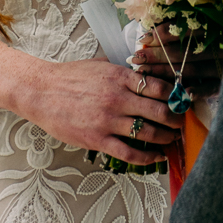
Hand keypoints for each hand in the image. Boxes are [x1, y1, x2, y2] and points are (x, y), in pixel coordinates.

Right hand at [14, 58, 183, 165]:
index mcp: (120, 77)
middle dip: (175, 119)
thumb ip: (124, 73)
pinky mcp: (98, 139)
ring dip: (166, 138)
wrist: (41, 92)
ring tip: (172, 139)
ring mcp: (108, 120)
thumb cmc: (69, 78)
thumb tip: (146, 77)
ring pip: (149, 133)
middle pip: (160, 111)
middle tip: (180, 123)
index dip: (175, 96)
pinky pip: (130, 152)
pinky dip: (148, 157)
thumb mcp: (100, 66)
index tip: (181, 101)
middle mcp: (117, 98)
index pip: (159, 87)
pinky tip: (156, 156)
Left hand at [133, 25, 222, 95]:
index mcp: (215, 29)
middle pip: (182, 52)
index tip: (143, 38)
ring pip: (191, 70)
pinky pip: (212, 88)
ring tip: (144, 74)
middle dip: (156, 56)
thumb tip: (157, 28)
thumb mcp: (212, 24)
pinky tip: (182, 93)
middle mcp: (220, 46)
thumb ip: (188, 26)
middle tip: (135, 59)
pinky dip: (198, 90)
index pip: (183, 31)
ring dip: (165, 73)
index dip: (162, 34)